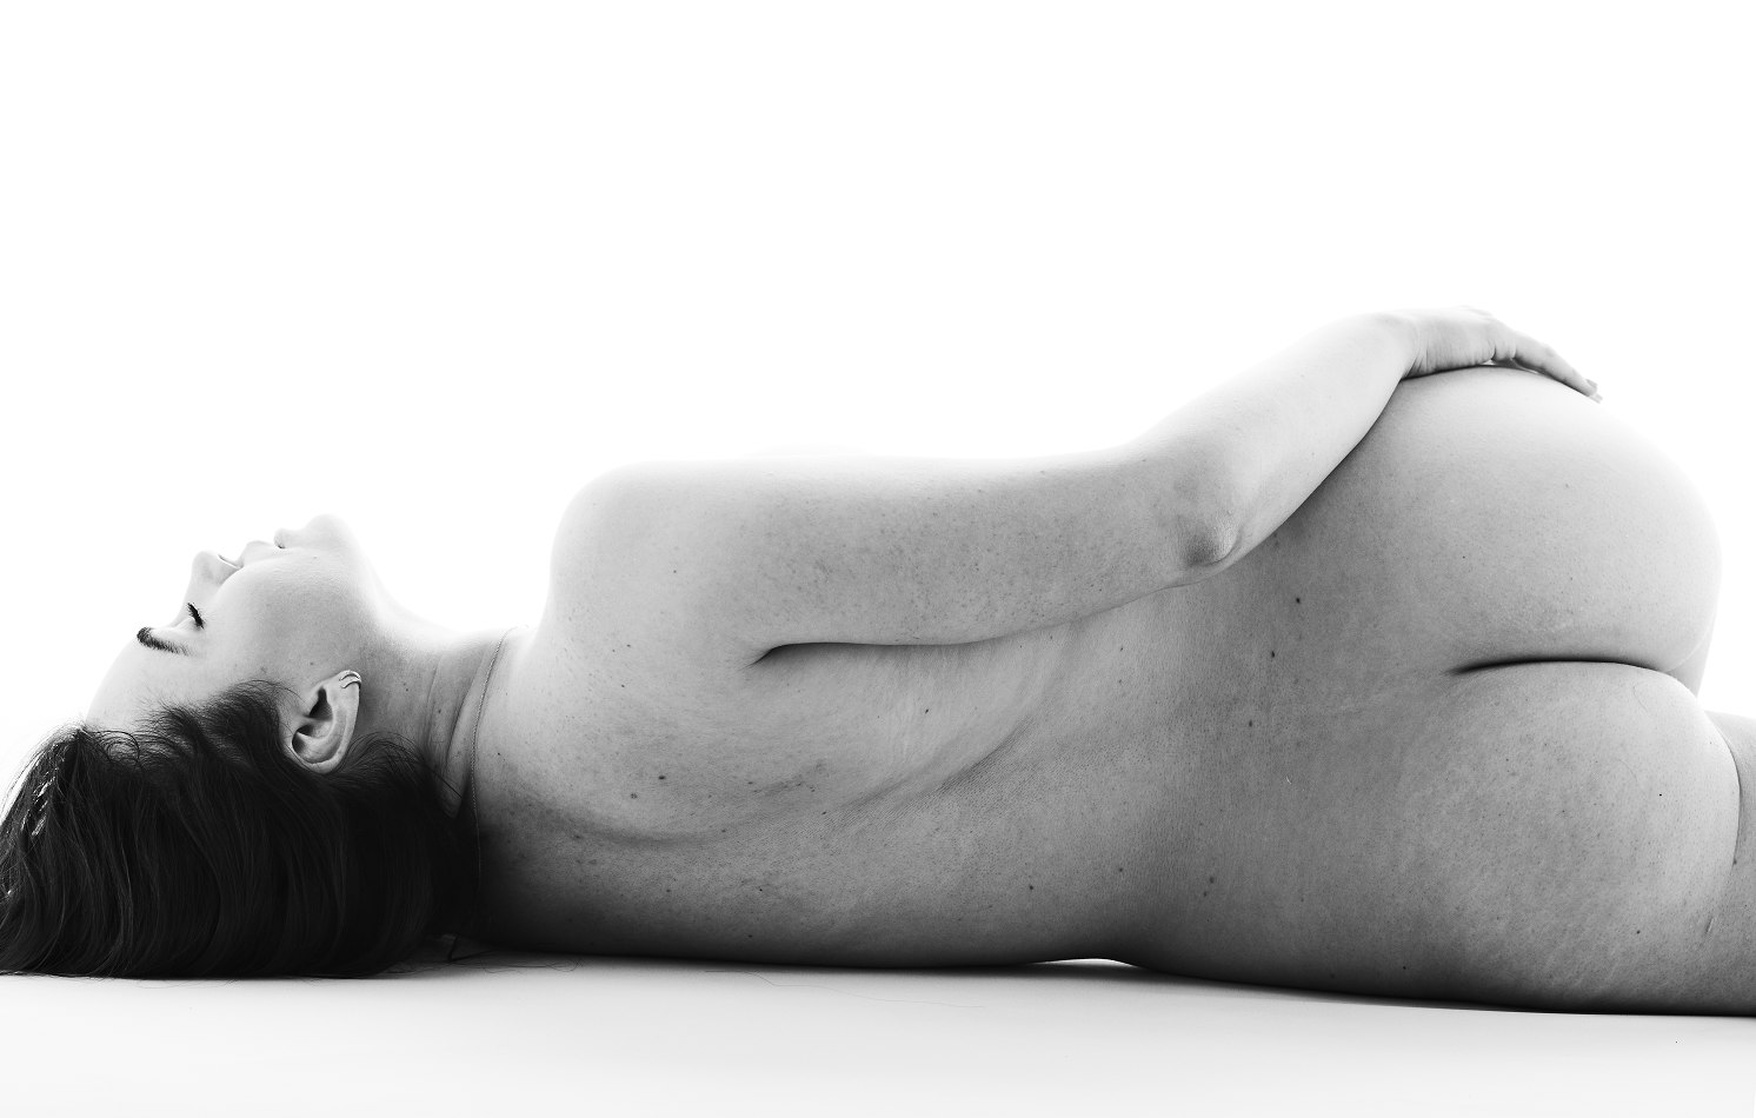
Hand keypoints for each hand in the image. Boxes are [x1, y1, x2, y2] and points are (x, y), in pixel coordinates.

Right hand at [1387, 306, 1598, 400]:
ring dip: (1568, 374)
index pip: (1496, 351)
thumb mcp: (1398, 383)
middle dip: (1552, 369)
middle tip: (1579, 387)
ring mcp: (1486, 325)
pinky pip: (1542, 357)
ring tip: (1593, 393)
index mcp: (1452, 331)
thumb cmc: (1378, 369)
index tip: (1534, 386)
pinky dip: (1565, 373)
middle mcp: (1474, 322)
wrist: (1378, 344)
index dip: (1519, 368)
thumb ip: (1409, 397)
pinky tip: (1584, 389)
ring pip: (1540, 354)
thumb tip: (1399, 429)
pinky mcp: (1497, 334)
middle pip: (1525, 350)